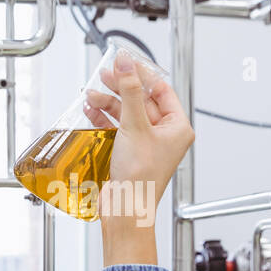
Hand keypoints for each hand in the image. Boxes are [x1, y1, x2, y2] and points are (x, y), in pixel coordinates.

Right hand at [86, 48, 194, 211]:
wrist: (125, 209)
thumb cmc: (140, 178)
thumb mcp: (135, 126)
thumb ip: (129, 92)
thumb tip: (126, 65)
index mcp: (178, 127)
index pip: (161, 90)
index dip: (142, 74)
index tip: (125, 61)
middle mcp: (165, 135)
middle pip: (142, 100)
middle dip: (121, 88)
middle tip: (105, 74)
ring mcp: (147, 143)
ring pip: (128, 113)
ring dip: (109, 103)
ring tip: (92, 96)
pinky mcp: (131, 152)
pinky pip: (119, 127)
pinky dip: (106, 118)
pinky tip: (92, 111)